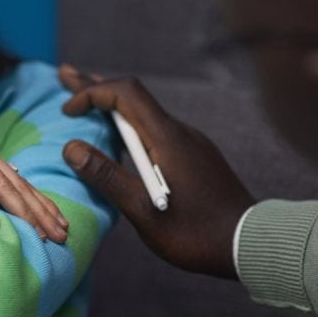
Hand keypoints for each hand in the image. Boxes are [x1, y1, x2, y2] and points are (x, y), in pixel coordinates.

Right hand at [58, 64, 254, 277]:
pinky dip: (130, 124)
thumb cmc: (196, 234)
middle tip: (65, 74)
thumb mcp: (142, 212)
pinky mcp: (196, 157)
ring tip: (86, 102)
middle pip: (134, 97)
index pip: (126, 93)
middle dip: (96, 86)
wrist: (252, 242)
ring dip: (113, 106)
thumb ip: (107, 177)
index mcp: (167, 138)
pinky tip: (122, 136)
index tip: (67, 112)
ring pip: (146, 114)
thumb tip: (71, 148)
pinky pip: (157, 130)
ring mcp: (191, 143)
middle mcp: (180, 132)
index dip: (92, 93)